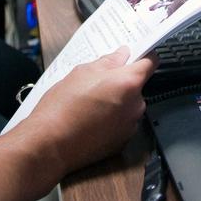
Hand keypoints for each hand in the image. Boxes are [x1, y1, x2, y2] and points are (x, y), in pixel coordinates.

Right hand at [21, 46, 155, 173]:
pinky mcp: (122, 142)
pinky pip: (122, 123)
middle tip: (98, 82)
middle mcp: (136, 105)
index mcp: (128, 83)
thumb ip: (107, 62)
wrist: (50, 144)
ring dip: (117, 102)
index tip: (134, 55)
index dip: (142, 56)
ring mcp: (130, 126)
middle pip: (137, 86)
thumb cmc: (63, 107)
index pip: (150, 62)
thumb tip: (120, 55)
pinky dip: (112, 120)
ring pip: (129, 105)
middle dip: (121, 82)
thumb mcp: (82, 72)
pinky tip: (91, 119)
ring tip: (90, 103)